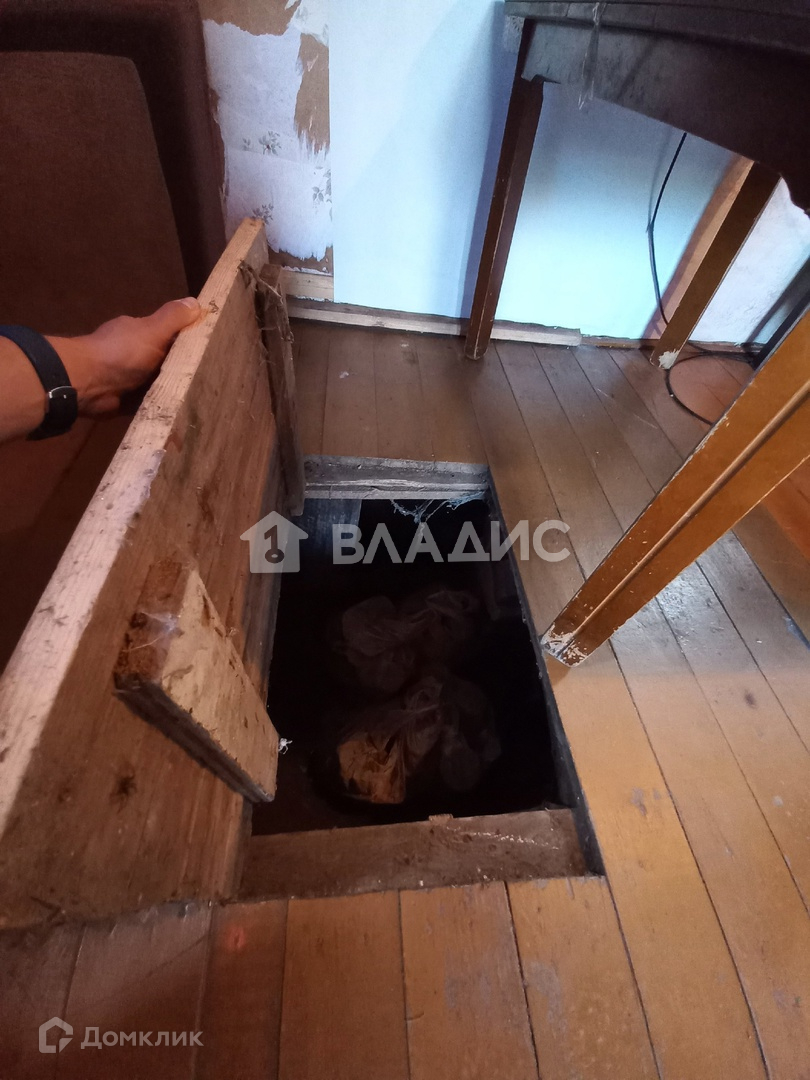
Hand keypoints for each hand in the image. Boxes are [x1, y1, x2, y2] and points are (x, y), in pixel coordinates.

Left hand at [50, 297, 201, 417]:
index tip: (212, 349)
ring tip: (203, 396)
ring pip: (159, 381)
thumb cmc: (122, 353)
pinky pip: (150, 401)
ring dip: (174, 388)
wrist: (88, 385)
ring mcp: (129, 377)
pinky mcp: (127, 400)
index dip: (188, 339)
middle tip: (212, 377)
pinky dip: (161, 404)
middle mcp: (134, 353)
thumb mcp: (152, 331)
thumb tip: (196, 301)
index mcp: (139, 333)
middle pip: (166, 359)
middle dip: (183, 366)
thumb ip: (173, 318)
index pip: (168, 333)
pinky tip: (182, 410)